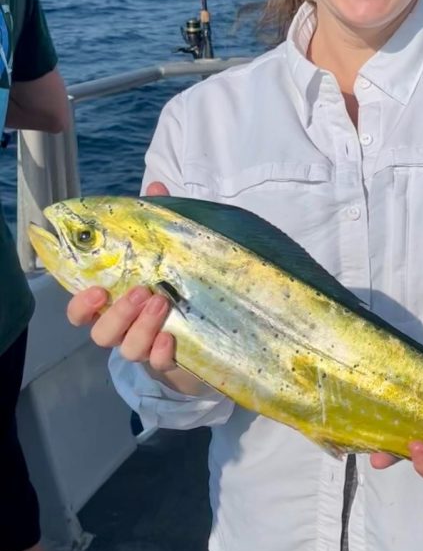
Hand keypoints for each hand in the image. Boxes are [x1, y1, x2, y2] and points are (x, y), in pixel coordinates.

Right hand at [65, 180, 176, 370]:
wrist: (214, 327)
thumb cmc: (176, 285)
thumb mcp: (170, 252)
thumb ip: (158, 223)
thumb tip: (156, 186)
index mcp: (116, 304)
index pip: (81, 311)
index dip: (81, 305)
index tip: (96, 290)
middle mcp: (125, 329)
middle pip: (101, 333)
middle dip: (118, 312)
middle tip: (142, 290)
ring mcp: (146, 348)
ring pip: (128, 349)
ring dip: (140, 327)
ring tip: (162, 303)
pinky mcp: (170, 363)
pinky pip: (157, 364)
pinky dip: (160, 353)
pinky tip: (171, 337)